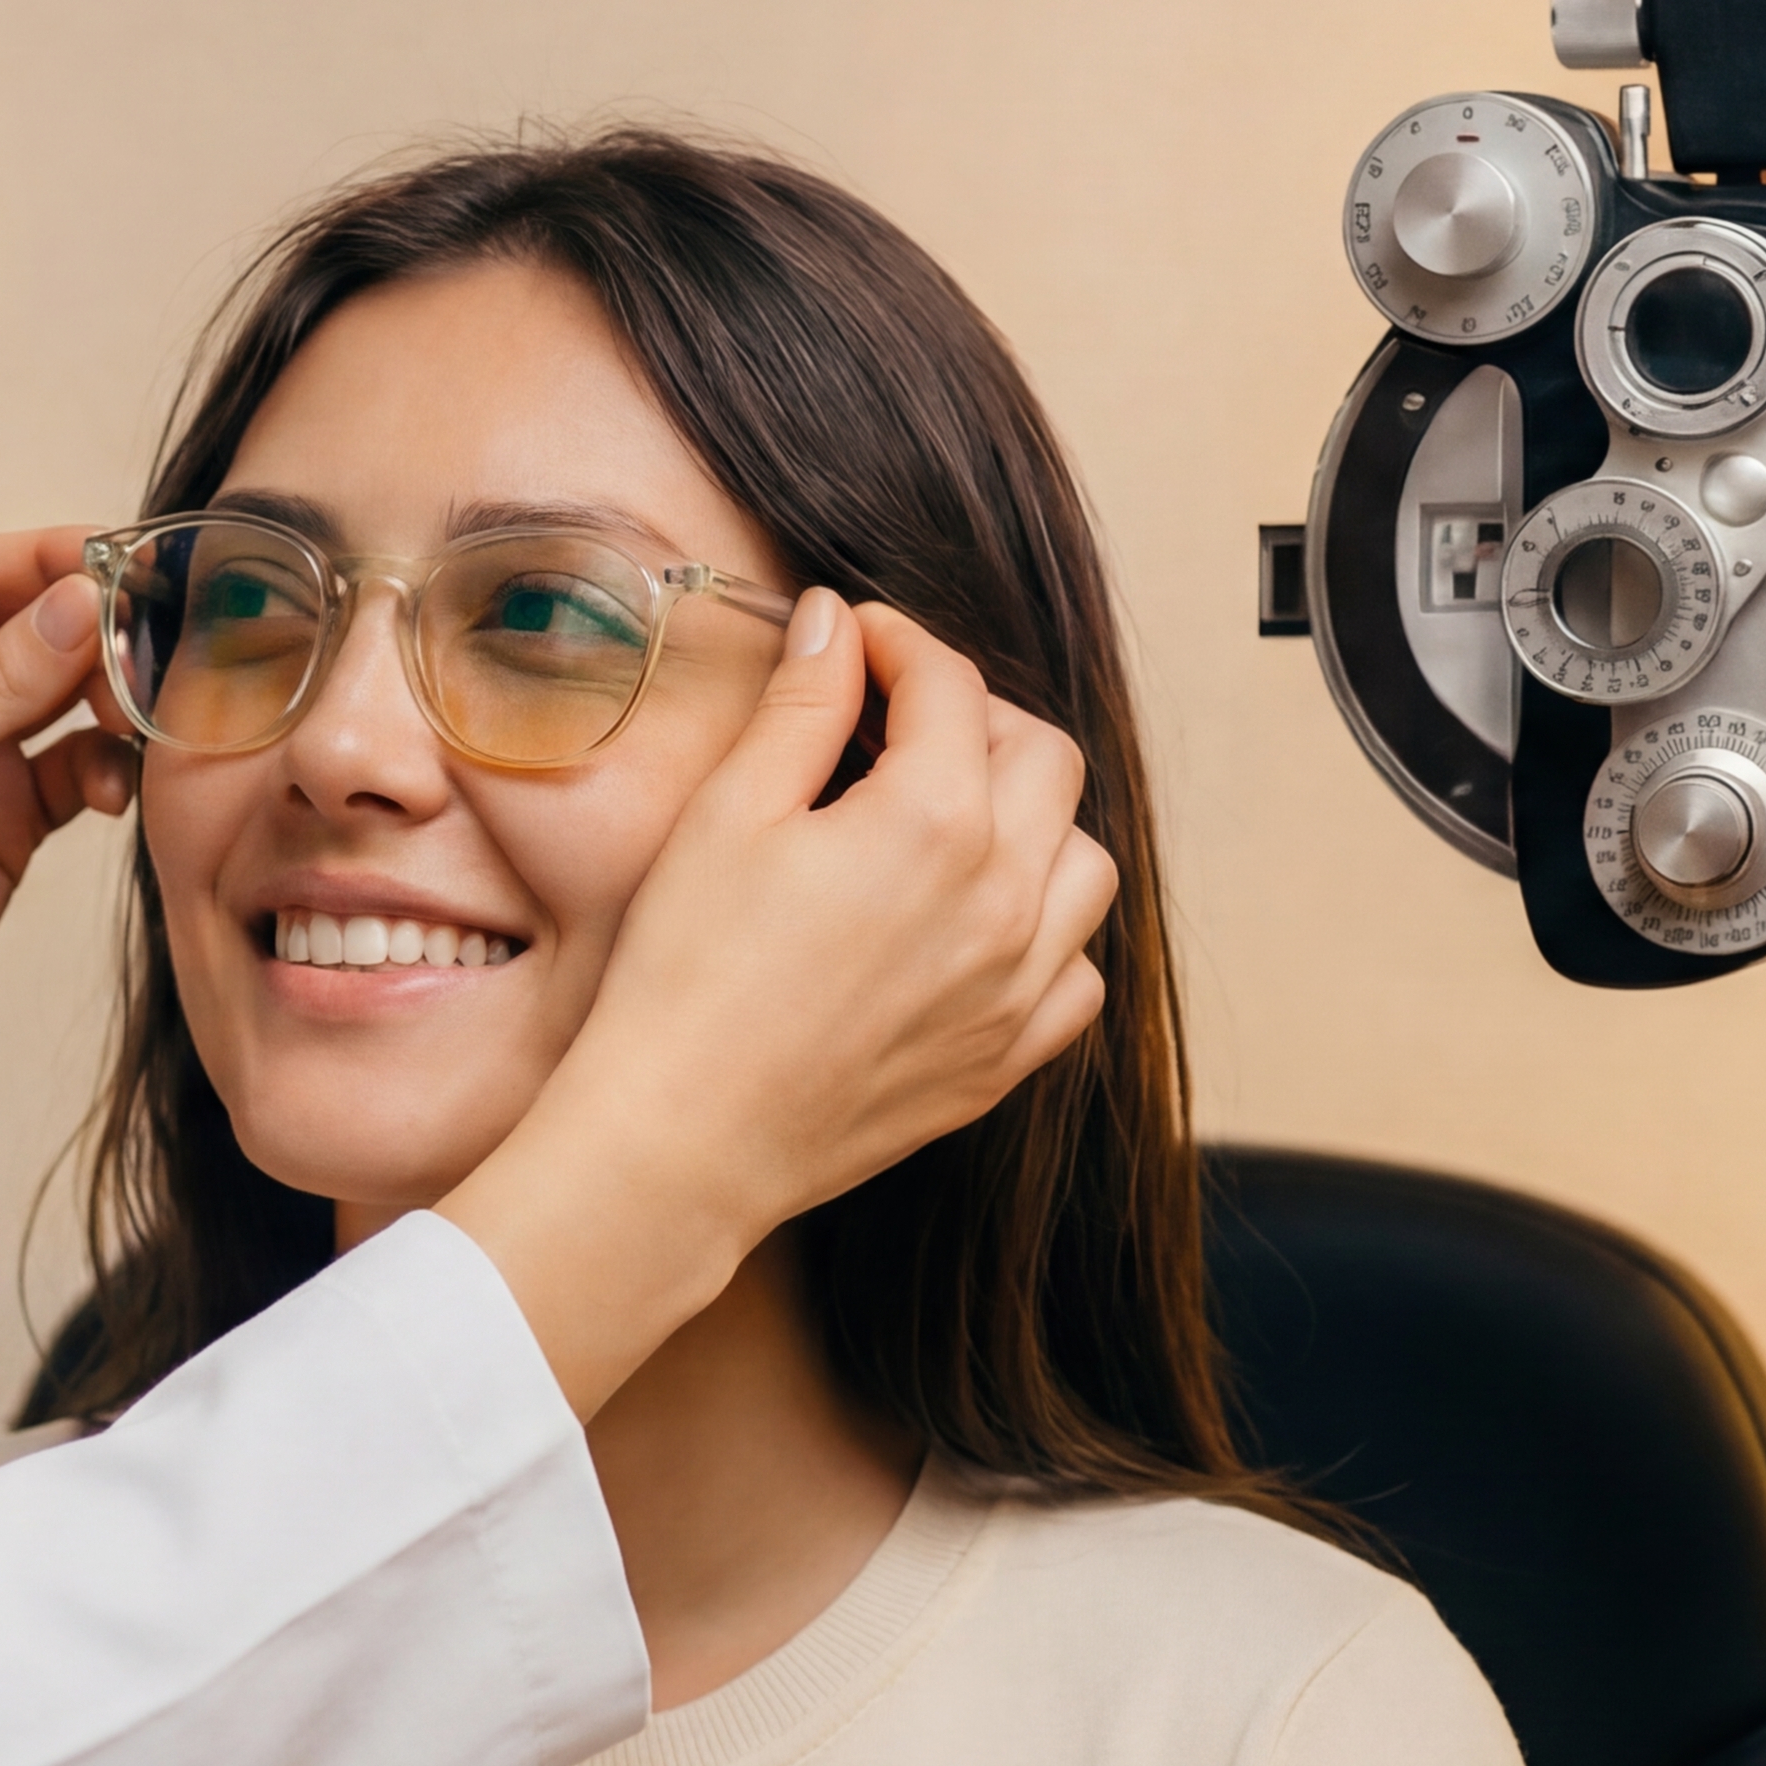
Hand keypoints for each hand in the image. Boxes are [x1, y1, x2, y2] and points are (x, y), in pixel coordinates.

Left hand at [0, 531, 138, 1296]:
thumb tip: (80, 602)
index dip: (46, 559)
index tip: (127, 557)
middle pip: (24, 624)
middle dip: (94, 628)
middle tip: (164, 637)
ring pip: (60, 692)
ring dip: (111, 697)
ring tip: (149, 713)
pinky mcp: (5, 817)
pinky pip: (77, 767)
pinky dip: (108, 768)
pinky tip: (119, 788)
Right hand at [439, 592, 1114, 1415]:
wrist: (683, 1139)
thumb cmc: (688, 979)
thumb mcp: (729, 816)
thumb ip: (800, 708)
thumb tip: (836, 627)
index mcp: (935, 821)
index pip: (950, 686)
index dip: (898, 643)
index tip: (856, 641)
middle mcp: (1006, 899)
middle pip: (1044, 755)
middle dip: (975, 716)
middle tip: (898, 720)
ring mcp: (1019, 986)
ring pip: (1083, 861)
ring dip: (1029, 819)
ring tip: (949, 820)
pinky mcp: (1006, 1058)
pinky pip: (1077, 972)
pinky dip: (1044, 932)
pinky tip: (971, 927)